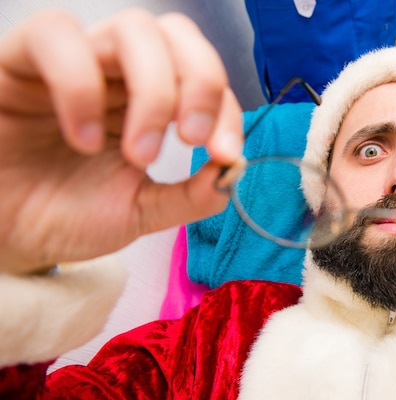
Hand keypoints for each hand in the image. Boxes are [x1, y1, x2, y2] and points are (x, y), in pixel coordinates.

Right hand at [0, 9, 242, 273]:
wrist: (4, 237)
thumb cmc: (66, 216)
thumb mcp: (140, 212)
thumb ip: (190, 195)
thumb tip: (234, 171)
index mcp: (150, 103)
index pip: (205, 78)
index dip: (225, 110)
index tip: (224, 155)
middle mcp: (117, 75)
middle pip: (177, 34)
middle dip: (201, 83)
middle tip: (193, 141)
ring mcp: (74, 63)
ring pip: (132, 29)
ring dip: (153, 91)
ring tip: (139, 154)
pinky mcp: (19, 61)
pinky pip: (56, 37)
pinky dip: (82, 87)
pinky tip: (84, 139)